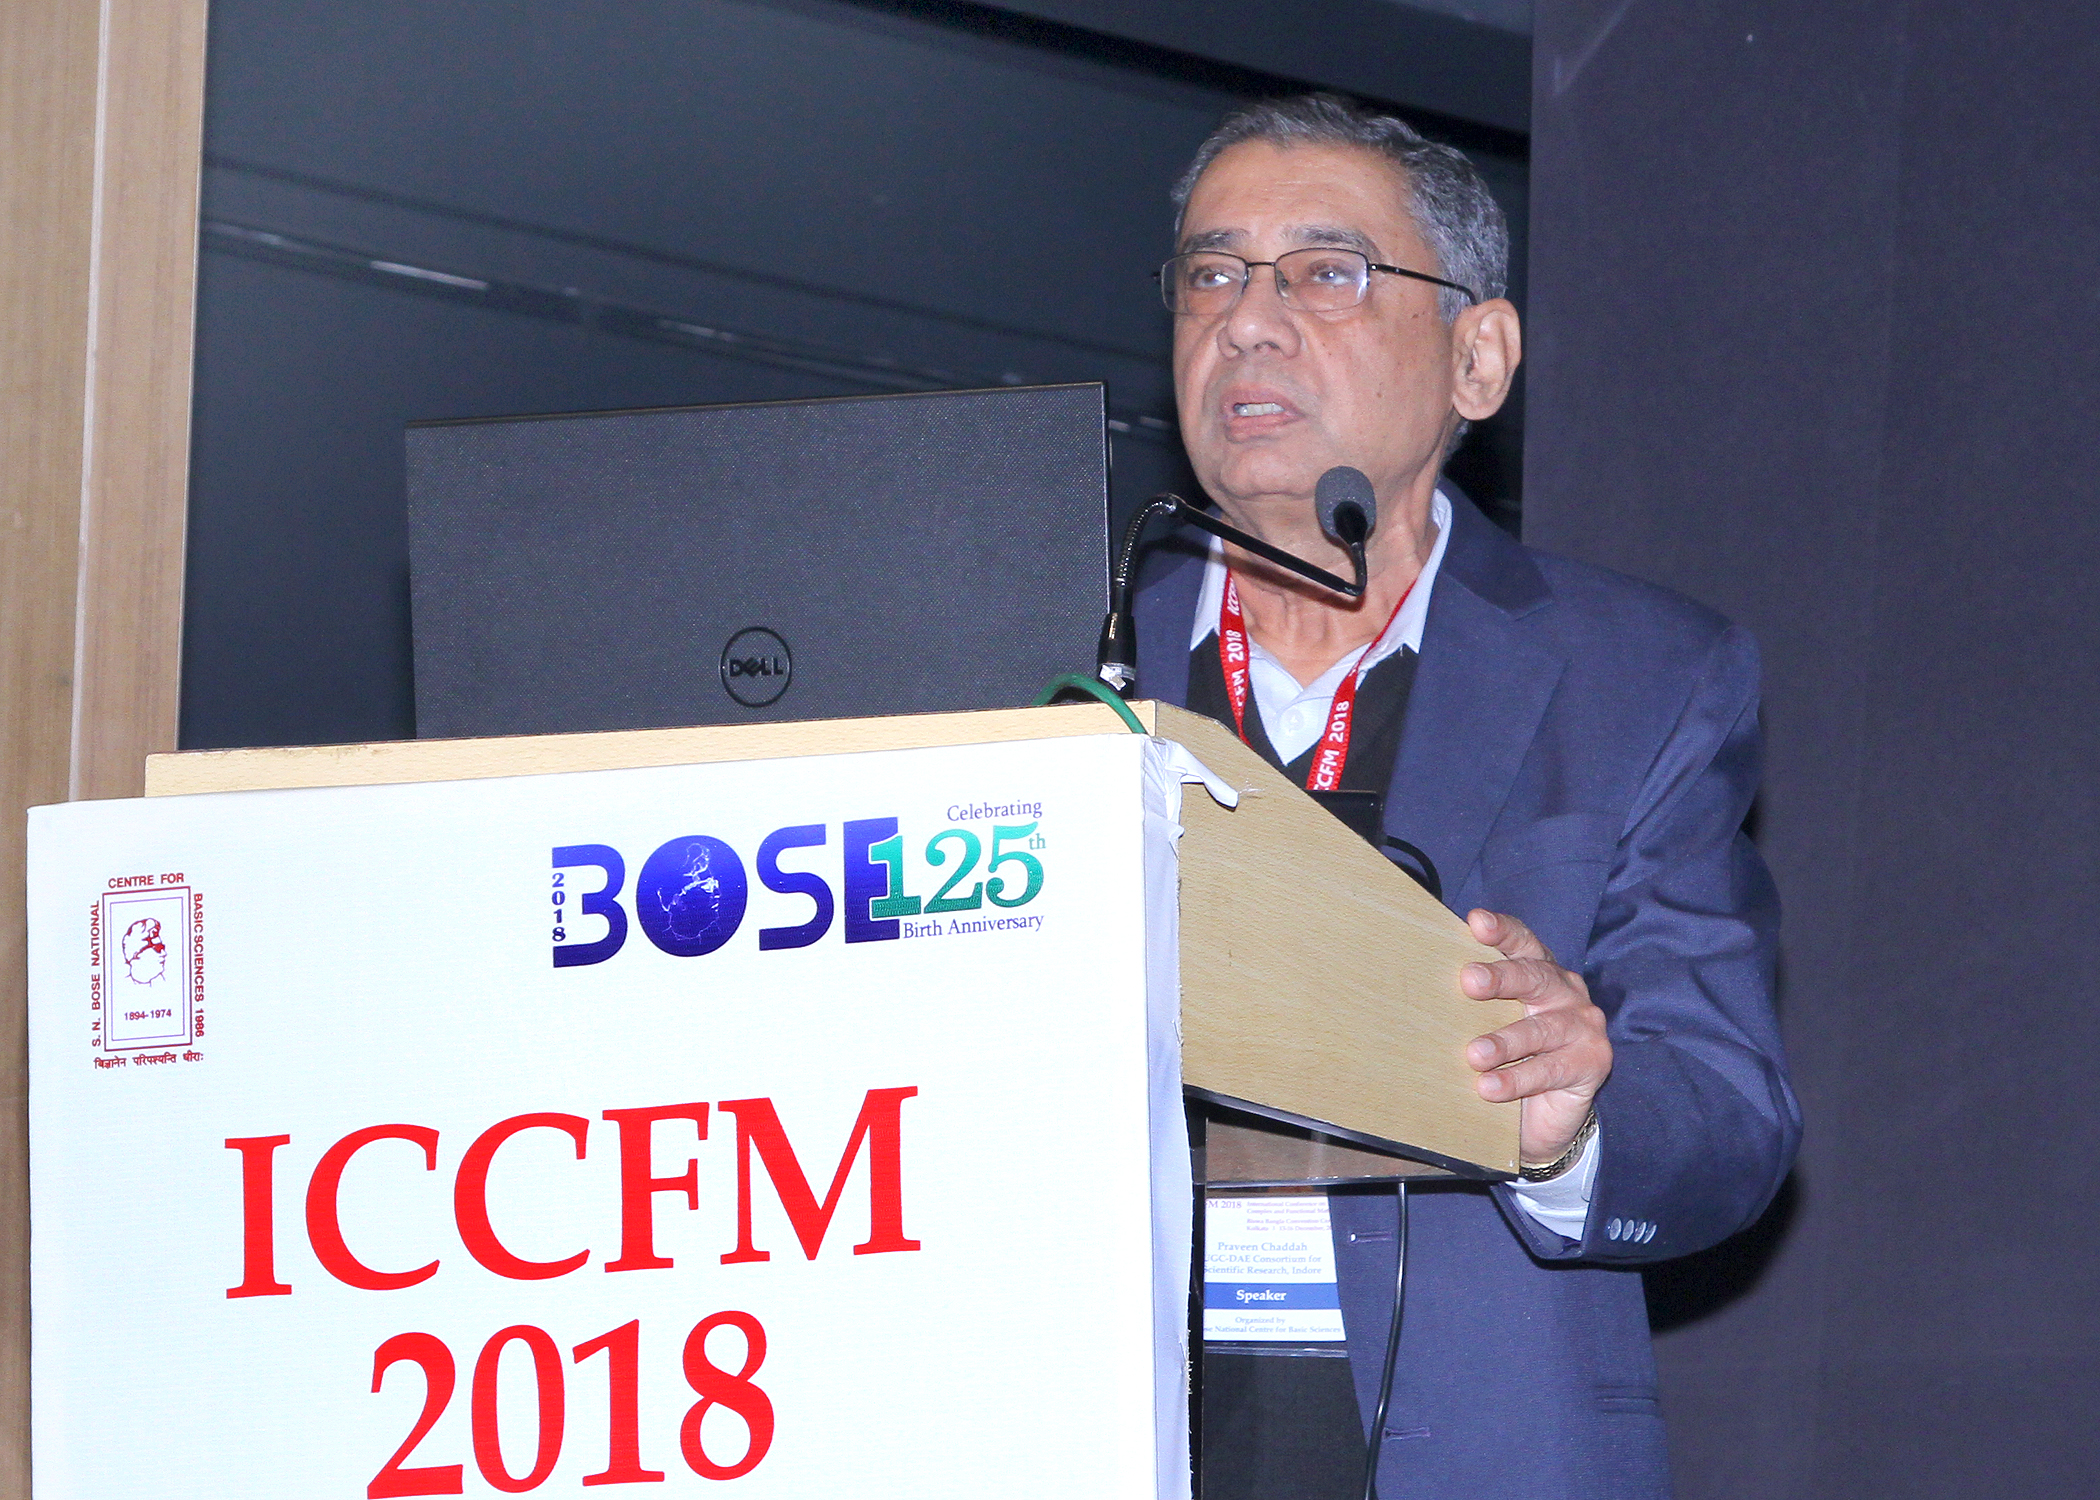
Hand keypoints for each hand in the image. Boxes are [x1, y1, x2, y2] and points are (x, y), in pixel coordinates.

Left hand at [1461, 909, 1611, 1166]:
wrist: (1544, 1112)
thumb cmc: (1509, 1055)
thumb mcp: (1490, 1022)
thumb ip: (1471, 1003)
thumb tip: (1416, 988)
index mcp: (1540, 971)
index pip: (1523, 943)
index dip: (1502, 931)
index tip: (1476, 922)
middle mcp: (1566, 991)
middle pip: (1534, 977)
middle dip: (1501, 978)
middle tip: (1468, 982)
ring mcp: (1583, 1025)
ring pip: (1540, 1029)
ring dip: (1504, 1042)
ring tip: (1474, 1054)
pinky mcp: (1592, 1062)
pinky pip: (1550, 1070)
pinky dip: (1517, 1080)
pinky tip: (1489, 1087)